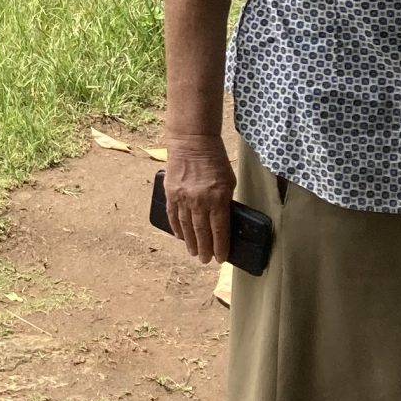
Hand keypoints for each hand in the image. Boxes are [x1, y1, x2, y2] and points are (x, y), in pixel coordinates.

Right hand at [163, 136, 234, 263]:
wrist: (192, 141)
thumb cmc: (215, 159)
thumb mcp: (229, 181)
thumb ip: (226, 201)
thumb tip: (223, 218)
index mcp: (218, 198)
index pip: (220, 230)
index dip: (220, 246)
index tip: (220, 258)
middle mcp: (200, 201)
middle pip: (203, 232)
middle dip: (205, 249)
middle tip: (205, 260)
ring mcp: (183, 197)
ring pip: (187, 227)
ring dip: (191, 242)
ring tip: (194, 253)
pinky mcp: (171, 192)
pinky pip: (174, 215)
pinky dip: (177, 227)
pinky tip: (180, 236)